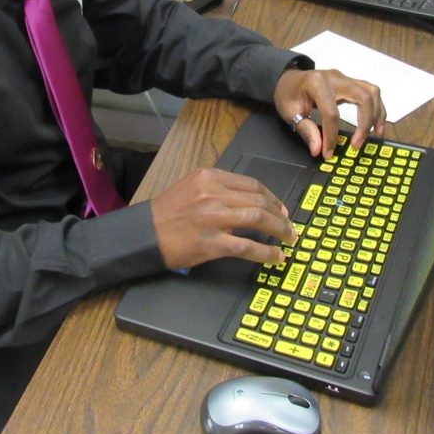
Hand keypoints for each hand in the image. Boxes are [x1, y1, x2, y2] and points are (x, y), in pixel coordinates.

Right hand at [150, 167, 296, 269]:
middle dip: (279, 214)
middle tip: (289, 226)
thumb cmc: (166, 213)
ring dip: (278, 230)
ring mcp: (213, 218)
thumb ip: (218, 189)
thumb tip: (248, 202)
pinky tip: (276, 256)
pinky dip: (266, 252)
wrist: (144, 234)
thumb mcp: (191, 188)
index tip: (281, 208)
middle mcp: (213, 193)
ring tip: (288, 239)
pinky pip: (247, 246)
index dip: (271, 197)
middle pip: (258, 200)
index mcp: (209, 177)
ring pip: (257, 219)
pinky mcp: (211, 242)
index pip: (251, 184)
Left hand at [274, 68, 385, 158]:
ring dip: (377, 114)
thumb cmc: (288, 94)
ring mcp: (345, 78)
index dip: (331, 135)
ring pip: (371, 92)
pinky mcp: (350, 82)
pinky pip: (371, 92)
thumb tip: (318, 149)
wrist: (288, 79)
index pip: (331, 112)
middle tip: (357, 144)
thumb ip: (306, 130)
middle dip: (364, 123)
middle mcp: (335, 77)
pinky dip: (377, 108)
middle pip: (362, 97)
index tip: (328, 152)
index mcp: (317, 83)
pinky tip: (376, 124)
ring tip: (375, 134)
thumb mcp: (290, 112)